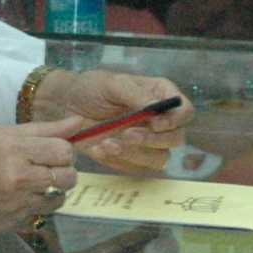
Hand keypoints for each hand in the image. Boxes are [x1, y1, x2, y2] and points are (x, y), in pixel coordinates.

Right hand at [0, 123, 80, 232]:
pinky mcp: (13, 224)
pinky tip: (20, 198)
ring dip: (52, 190)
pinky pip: (42, 216)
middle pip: (68, 177)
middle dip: (62, 170)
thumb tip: (79, 122)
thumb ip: (42, 129)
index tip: (51, 150)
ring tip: (32, 183)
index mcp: (13, 150)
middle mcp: (18, 179)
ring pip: (59, 199)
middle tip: (45, 167)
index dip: (63, 150)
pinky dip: (36, 207)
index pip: (64, 151)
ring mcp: (17, 205)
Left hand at [39, 70, 189, 176]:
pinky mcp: (131, 158)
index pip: (185, 112)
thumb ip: (136, 95)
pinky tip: (98, 148)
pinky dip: (117, 160)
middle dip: (153, 140)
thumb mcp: (113, 84)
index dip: (176, 120)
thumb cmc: (92, 87)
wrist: (67, 104)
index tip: (156, 123)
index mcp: (160, 97)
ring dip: (136, 154)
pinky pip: (134, 168)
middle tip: (128, 135)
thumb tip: (158, 108)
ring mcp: (146, 142)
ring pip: (159, 159)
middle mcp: (159, 121)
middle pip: (176, 139)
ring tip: (107, 143)